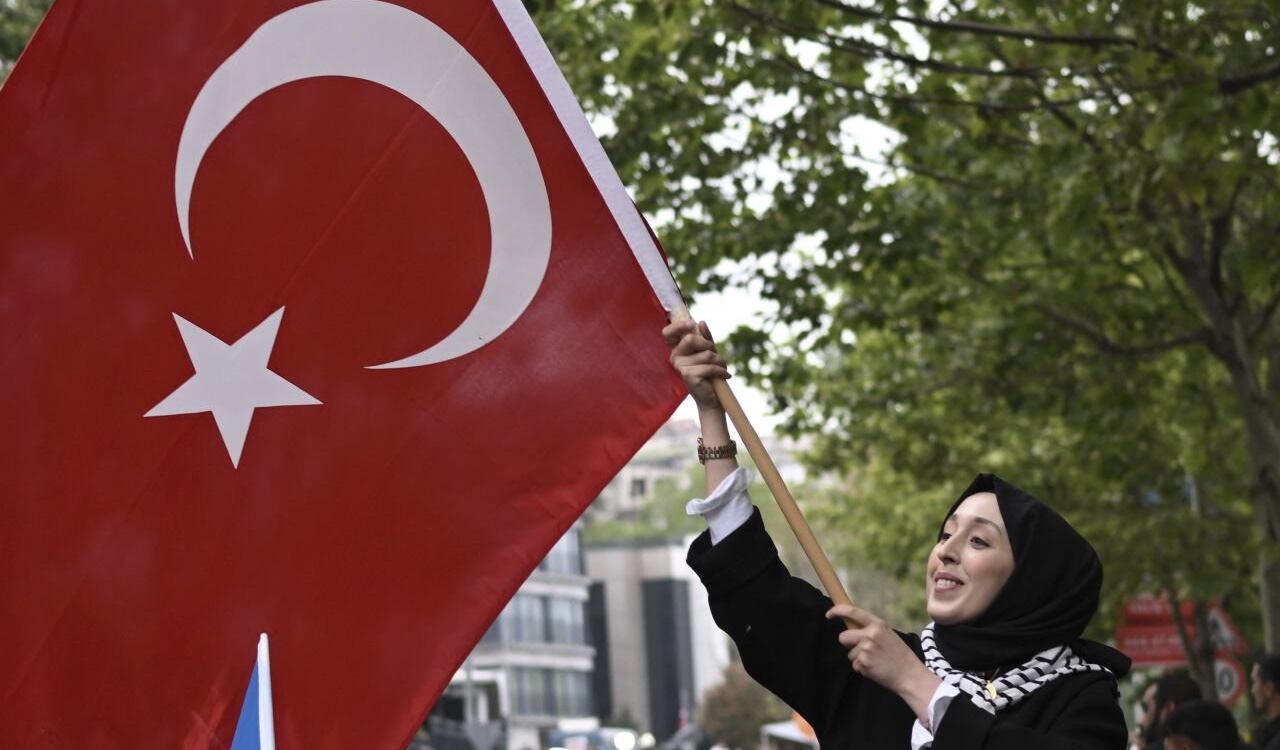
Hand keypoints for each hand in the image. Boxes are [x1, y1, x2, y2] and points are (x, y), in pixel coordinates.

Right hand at [662, 318, 729, 411]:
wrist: (712, 398)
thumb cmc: (710, 373)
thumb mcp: (709, 352)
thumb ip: (705, 337)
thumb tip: (701, 322)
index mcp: (677, 349)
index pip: (668, 333)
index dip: (678, 326)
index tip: (691, 324)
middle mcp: (675, 357)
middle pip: (691, 339)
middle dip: (709, 345)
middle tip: (715, 354)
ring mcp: (680, 367)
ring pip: (706, 354)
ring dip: (720, 361)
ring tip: (722, 368)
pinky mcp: (688, 376)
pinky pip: (710, 367)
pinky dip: (721, 371)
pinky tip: (724, 376)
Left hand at [826, 604, 940, 725]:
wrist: (910, 675)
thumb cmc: (899, 655)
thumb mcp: (888, 635)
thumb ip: (871, 630)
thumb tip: (852, 628)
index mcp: (878, 624)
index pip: (852, 612)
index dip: (837, 611)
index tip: (829, 614)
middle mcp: (870, 634)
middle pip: (843, 637)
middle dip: (848, 644)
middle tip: (863, 650)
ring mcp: (865, 649)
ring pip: (849, 654)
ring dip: (858, 658)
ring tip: (875, 661)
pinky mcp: (863, 663)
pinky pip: (855, 665)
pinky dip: (862, 668)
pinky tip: (875, 668)